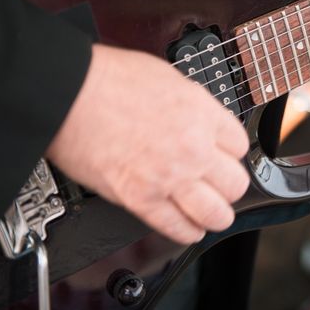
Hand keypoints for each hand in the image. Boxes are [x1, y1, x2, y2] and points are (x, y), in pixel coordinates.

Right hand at [46, 44, 249, 243]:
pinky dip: (187, 232)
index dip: (232, 152)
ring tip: (211, 213)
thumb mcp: (169, 78)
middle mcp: (193, 147)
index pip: (240, 145)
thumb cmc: (110, 79)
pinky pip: (177, 228)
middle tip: (220, 185)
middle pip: (236, 183)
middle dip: (230, 185)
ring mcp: (170, 176)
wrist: (68, 93)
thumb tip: (200, 119)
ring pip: (216, 214)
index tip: (224, 156)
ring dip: (216, 215)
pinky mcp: (140, 199)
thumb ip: (192, 105)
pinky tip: (189, 228)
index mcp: (202, 113)